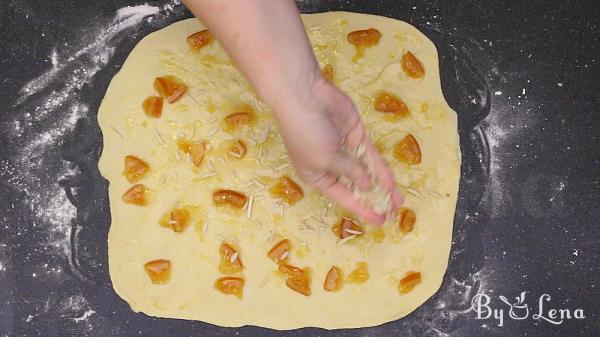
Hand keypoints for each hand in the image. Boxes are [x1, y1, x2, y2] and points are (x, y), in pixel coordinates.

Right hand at [273, 77, 403, 223]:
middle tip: (394, 214)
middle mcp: (332, 165)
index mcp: (317, 175)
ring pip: (368, 172)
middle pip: (357, 187)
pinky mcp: (356, 134)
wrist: (305, 97)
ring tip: (399, 201)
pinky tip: (391, 182)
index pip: (343, 197)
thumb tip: (368, 186)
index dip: (361, 210)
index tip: (379, 222)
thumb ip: (350, 173)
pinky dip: (381, 168)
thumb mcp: (326, 160)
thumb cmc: (306, 133)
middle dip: (375, 200)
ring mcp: (346, 149)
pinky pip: (371, 155)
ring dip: (383, 186)